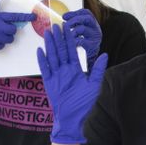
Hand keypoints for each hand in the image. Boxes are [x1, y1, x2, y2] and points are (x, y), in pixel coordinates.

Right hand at [37, 24, 106, 144]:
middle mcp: (65, 70)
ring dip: (50, 45)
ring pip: (52, 57)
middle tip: (56, 24)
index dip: (69, 40)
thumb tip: (105, 55)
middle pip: (61, 51)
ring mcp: (56, 76)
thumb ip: (97, 70)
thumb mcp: (94, 86)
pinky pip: (44, 69)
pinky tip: (40, 50)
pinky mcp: (49, 83)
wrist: (73, 119)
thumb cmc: (84, 104)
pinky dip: (42, 60)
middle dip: (58, 38)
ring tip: (47, 33)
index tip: (67, 28)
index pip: (72, 51)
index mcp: (76, 70)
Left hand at [61, 8, 102, 59]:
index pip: (86, 12)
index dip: (74, 12)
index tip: (63, 16)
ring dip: (71, 30)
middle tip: (65, 24)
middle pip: (87, 18)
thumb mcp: (80, 32)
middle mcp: (96, 29)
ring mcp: (95, 37)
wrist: (90, 59)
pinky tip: (66, 43)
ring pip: (82, 28)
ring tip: (64, 35)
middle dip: (74, 19)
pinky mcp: (92, 46)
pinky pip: (80, 40)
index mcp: (93, 23)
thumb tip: (63, 18)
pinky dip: (72, 40)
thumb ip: (74, 24)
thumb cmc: (83, 44)